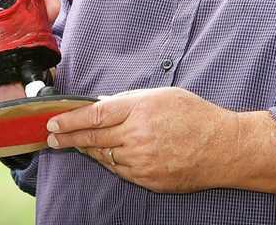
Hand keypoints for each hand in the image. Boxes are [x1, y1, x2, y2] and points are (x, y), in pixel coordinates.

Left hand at [44, 87, 242, 193]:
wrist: (224, 148)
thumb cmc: (196, 116)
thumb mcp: (162, 95)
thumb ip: (130, 100)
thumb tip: (103, 105)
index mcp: (139, 110)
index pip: (94, 115)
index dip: (70, 120)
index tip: (53, 122)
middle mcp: (137, 136)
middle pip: (92, 138)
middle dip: (68, 137)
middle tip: (51, 137)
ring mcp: (142, 161)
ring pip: (104, 156)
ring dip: (89, 149)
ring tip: (76, 143)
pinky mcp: (148, 179)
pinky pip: (120, 170)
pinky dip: (109, 161)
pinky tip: (105, 154)